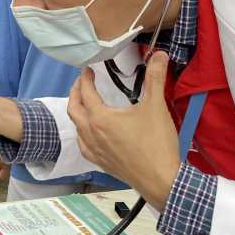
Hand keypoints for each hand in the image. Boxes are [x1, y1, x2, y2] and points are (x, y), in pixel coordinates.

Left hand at [67, 52, 180, 210]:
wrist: (161, 180)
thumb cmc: (156, 143)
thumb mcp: (156, 106)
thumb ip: (155, 78)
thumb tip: (159, 54)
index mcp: (100, 118)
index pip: (86, 92)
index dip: (85, 77)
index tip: (88, 69)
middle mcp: (91, 134)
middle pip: (74, 108)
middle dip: (76, 92)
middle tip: (83, 82)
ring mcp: (94, 151)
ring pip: (76, 127)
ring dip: (78, 112)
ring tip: (86, 104)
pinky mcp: (100, 163)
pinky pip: (82, 144)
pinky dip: (83, 132)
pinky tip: (91, 132)